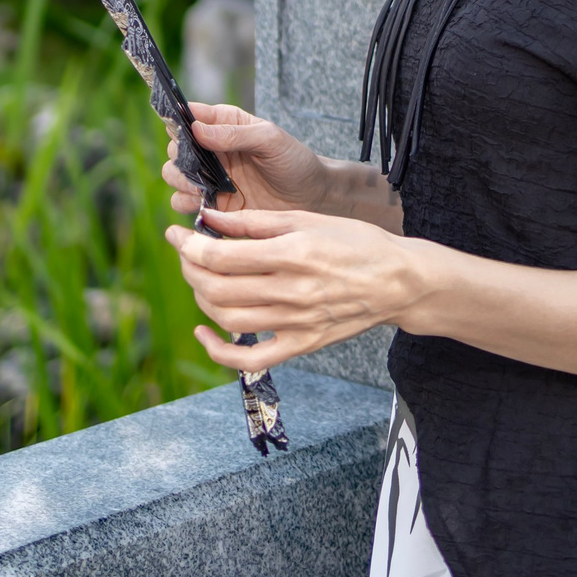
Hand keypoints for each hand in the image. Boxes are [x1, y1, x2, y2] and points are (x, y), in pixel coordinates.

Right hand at [162, 102, 333, 216]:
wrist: (312, 198)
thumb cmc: (294, 161)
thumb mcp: (270, 140)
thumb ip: (235, 134)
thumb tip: (197, 129)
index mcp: (225, 124)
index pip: (189, 116)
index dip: (179, 121)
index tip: (182, 133)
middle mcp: (212, 150)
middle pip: (175, 149)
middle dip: (178, 158)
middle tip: (193, 169)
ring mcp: (210, 177)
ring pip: (174, 176)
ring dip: (180, 182)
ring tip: (200, 189)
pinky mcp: (213, 204)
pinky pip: (184, 204)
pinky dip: (186, 204)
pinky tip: (204, 205)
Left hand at [163, 206, 429, 374]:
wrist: (399, 281)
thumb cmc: (357, 242)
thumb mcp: (308, 219)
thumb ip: (256, 221)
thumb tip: (210, 218)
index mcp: (294, 253)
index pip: (222, 256)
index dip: (189, 245)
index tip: (177, 233)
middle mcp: (292, 291)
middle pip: (217, 288)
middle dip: (189, 268)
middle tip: (186, 252)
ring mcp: (296, 322)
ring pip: (227, 319)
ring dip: (201, 298)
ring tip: (200, 278)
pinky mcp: (301, 345)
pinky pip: (250, 358)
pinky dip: (218, 352)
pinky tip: (204, 332)